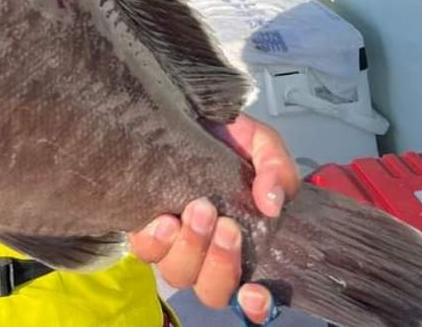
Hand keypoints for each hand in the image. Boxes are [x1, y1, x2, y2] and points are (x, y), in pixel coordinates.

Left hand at [129, 114, 299, 323]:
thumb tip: (272, 203)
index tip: (254, 293)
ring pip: (178, 274)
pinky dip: (156, 240)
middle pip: (212, 290)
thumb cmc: (223, 138)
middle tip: (225, 223)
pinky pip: (146, 250)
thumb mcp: (259, 143)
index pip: (252, 298)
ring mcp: (175, 246)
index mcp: (243, 243)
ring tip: (198, 209)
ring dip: (191, 247)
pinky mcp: (145, 229)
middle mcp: (208, 254)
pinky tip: (163, 220)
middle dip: (220, 262)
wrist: (185, 115)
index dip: (255, 306)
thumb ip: (276, 169)